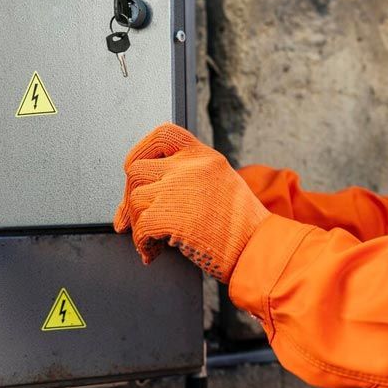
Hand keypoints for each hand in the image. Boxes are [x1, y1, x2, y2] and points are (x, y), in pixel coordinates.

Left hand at [113, 123, 270, 281]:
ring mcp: (179, 189)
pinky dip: (142, 243)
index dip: (140, 151)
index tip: (133, 170)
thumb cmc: (243, 224)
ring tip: (151, 241)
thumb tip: (151, 188)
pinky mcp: (170, 216)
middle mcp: (191, 166)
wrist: (258, 247)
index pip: (162, 135)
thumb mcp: (222, 183)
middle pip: (136, 170)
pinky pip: (140, 227)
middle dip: (129, 197)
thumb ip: (191, 176)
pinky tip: (154, 252)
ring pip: (135, 201)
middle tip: (129, 218)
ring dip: (137, 225)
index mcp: (205, 156)